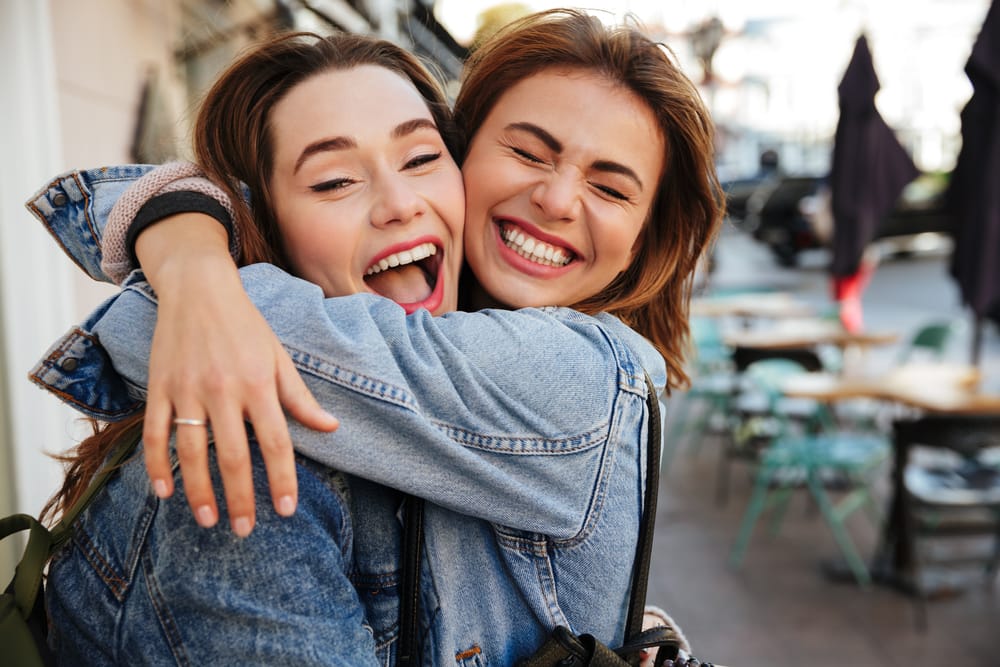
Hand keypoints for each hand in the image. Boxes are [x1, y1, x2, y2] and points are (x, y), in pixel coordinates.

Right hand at [136, 215, 338, 535]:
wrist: (199, 288)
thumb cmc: (246, 325)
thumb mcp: (279, 357)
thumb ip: (300, 398)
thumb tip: (331, 428)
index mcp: (259, 384)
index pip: (276, 442)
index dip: (282, 479)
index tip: (285, 510)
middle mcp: (224, 390)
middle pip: (233, 455)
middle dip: (240, 498)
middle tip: (244, 529)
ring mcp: (187, 390)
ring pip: (191, 452)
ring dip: (199, 490)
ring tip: (208, 520)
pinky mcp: (160, 387)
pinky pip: (155, 434)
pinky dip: (157, 466)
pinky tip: (164, 493)